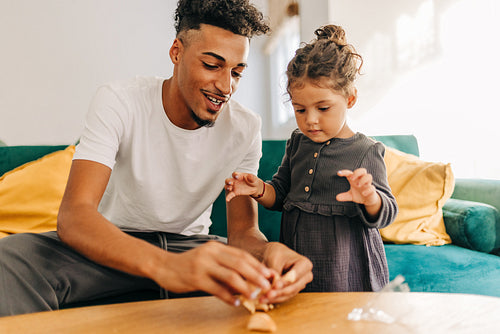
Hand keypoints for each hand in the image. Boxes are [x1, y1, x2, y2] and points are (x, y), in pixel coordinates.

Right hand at [154, 241, 273, 305]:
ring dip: (245, 287)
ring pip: (230, 276)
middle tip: (267, 285)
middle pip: (239, 263)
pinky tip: (235, 302)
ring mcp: (203, 265)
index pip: (241, 255)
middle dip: (256, 275)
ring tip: (254, 295)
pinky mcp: (195, 278)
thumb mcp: (208, 260)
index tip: (268, 274)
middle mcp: (211, 253)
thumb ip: (225, 266)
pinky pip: (216, 289)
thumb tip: (246, 281)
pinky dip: (227, 297)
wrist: (164, 266)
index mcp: (216, 247)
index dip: (256, 265)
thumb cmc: (188, 265)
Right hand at [225, 172, 261, 201]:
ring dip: (227, 187)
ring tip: (230, 189)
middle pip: (228, 180)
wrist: (255, 187)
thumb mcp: (254, 178)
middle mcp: (235, 181)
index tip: (237, 177)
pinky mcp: (235, 192)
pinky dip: (228, 197)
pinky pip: (230, 195)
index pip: (235, 174)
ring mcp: (234, 187)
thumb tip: (249, 176)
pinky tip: (227, 200)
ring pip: (227, 186)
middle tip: (231, 183)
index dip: (235, 175)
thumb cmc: (253, 181)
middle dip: (228, 181)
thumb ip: (251, 177)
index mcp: (239, 176)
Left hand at [259, 242, 312, 303]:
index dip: (285, 282)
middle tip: (268, 294)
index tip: (275, 285)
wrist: (275, 256)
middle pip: (293, 287)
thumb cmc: (276, 254)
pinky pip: (284, 297)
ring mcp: (299, 285)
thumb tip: (273, 285)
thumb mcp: (274, 259)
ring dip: (275, 298)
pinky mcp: (292, 291)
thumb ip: (275, 272)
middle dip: (279, 292)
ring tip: (262, 298)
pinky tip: (263, 299)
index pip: (295, 276)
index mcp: (305, 264)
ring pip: (288, 294)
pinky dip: (273, 299)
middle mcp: (305, 276)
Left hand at [336, 168, 381, 216]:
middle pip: (362, 170)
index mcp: (355, 179)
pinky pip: (372, 188)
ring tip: (358, 185)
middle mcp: (362, 180)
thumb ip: (344, 196)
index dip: (344, 172)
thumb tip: (337, 197)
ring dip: (363, 180)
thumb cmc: (359, 194)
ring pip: (369, 176)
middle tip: (352, 178)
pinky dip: (368, 190)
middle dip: (357, 172)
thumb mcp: (350, 196)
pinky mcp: (372, 190)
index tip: (338, 173)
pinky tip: (363, 193)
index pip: (350, 173)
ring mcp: (368, 184)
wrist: (368, 200)